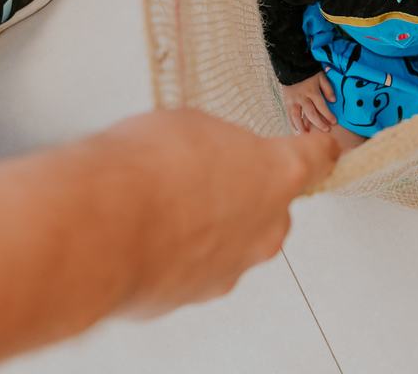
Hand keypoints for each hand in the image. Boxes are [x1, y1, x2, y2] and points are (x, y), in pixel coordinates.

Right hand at [102, 109, 338, 315]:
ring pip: (235, 238)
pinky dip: (181, 252)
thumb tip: (213, 153)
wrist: (98, 229)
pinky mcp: (199, 293)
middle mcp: (267, 225)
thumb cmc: (143, 172)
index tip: (318, 147)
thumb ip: (220, 144)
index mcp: (279, 173)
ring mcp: (235, 264)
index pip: (318, 158)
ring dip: (210, 223)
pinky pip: (199, 266)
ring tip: (163, 204)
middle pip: (272, 204)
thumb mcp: (191, 125)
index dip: (315, 149)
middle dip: (244, 190)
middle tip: (201, 172)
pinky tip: (150, 232)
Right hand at [282, 71, 336, 133]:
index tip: (334, 122)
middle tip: (325, 130)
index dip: (328, 114)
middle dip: (318, 123)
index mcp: (312, 91)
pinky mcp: (286, 101)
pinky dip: (292, 122)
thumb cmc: (309, 72)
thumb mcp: (321, 76)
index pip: (321, 105)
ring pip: (297, 116)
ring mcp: (293, 100)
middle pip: (310, 113)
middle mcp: (302, 97)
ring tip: (307, 135)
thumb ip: (327, 88)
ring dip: (302, 126)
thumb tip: (333, 101)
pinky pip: (289, 114)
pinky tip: (296, 129)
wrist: (291, 66)